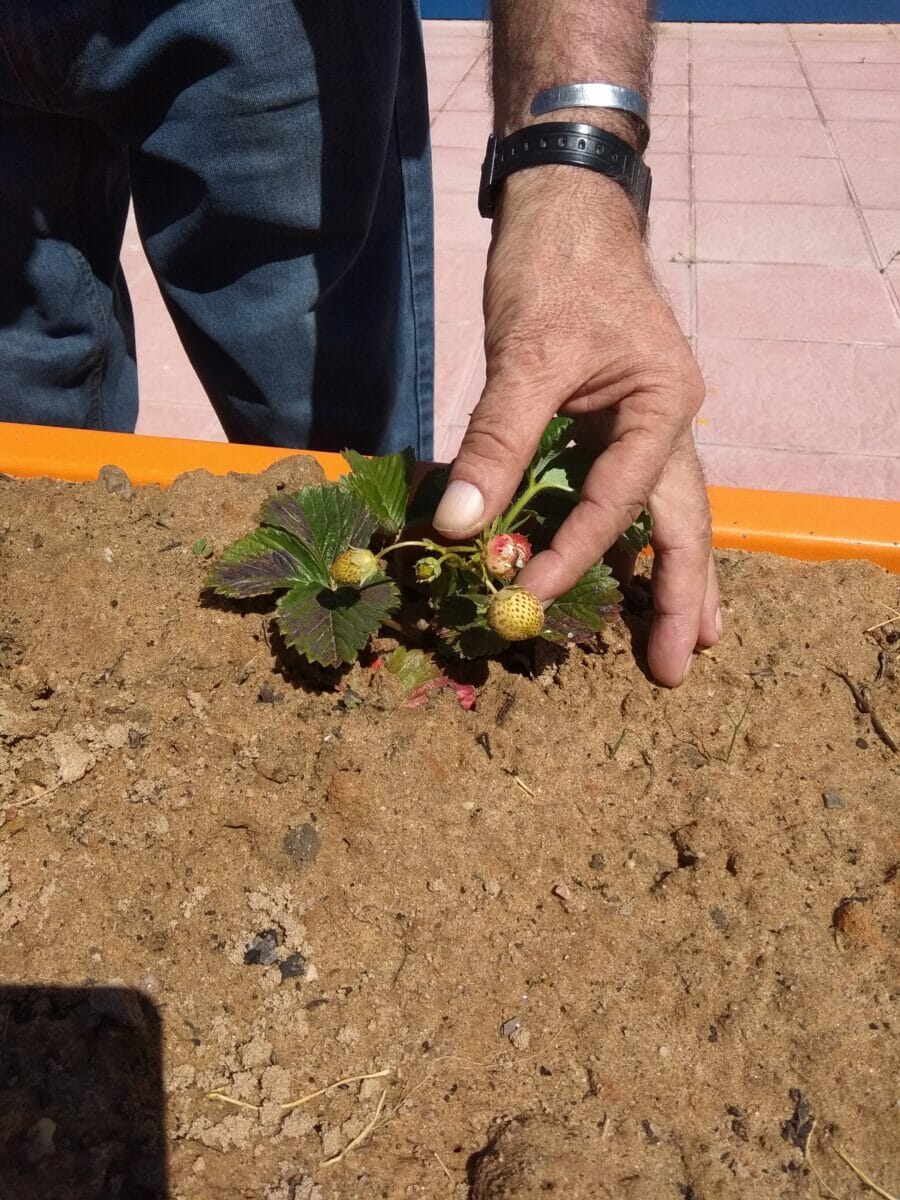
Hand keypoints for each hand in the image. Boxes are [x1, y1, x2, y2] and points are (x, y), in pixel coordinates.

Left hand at [433, 168, 720, 685]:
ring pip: (667, 515)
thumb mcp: (526, 355)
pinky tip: (637, 576)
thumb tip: (460, 525)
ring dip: (676, 578)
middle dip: (683, 596)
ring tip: (690, 639)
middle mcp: (667, 423)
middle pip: (682, 523)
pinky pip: (626, 495)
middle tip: (679, 667)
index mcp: (663, 404)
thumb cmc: (555, 269)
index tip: (534, 596)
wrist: (564, 208)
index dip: (576, 553)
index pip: (622, 499)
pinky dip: (630, 540)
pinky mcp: (612, 426)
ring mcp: (645, 426)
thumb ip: (496, 440)